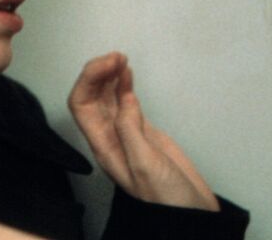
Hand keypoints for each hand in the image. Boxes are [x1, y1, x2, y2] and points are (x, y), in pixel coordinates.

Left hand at [68, 52, 219, 210]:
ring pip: (106, 98)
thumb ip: (131, 131)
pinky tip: (127, 74)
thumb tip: (122, 98)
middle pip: (91, 98)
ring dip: (109, 75)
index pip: (82, 105)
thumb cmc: (167, 199)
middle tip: (117, 56)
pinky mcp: (144, 133)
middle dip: (98, 72)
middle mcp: (110, 138)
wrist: (189, 215)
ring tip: (120, 58)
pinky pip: (126, 103)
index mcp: (104, 147)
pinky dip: (124, 85)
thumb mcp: (145, 165)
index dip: (90, 79)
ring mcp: (126, 134)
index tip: (110, 63)